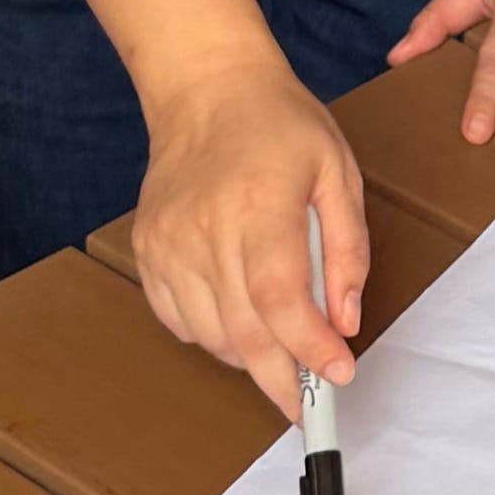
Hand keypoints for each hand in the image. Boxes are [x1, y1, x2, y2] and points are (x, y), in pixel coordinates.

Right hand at [128, 55, 366, 421]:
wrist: (205, 88)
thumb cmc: (280, 126)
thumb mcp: (337, 173)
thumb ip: (347, 251)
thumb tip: (345, 321)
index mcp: (258, 203)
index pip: (280, 299)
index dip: (309, 348)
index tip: (337, 375)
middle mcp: (204, 227)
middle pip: (243, 332)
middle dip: (282, 380)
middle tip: (310, 406)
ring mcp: (168, 242)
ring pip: (210, 335)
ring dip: (250, 359)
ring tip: (282, 354)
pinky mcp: (147, 250)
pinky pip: (179, 320)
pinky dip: (214, 336)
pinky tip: (240, 321)